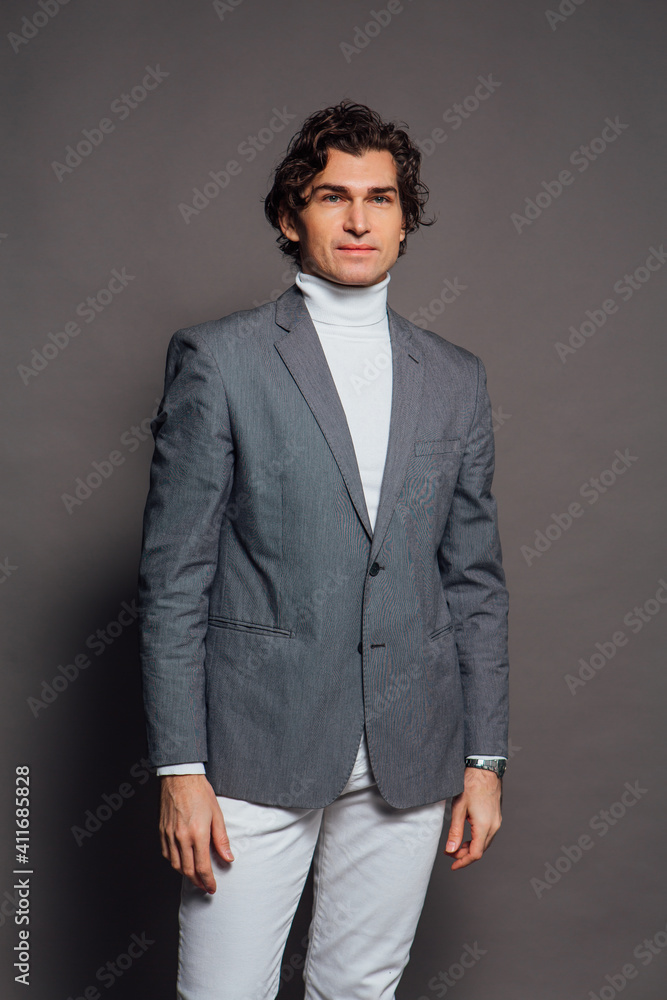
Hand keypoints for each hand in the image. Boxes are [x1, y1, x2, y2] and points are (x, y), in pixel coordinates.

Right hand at [159, 774, 233, 892]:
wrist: (181, 778)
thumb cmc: (200, 793)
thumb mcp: (217, 815)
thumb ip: (222, 839)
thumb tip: (228, 858)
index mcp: (197, 834)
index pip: (202, 867)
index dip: (208, 881)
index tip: (212, 888)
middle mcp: (181, 837)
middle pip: (188, 870)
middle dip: (197, 882)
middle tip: (205, 886)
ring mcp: (169, 835)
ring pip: (175, 864)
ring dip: (186, 874)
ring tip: (195, 876)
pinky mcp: (162, 831)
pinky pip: (166, 854)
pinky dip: (174, 862)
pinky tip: (182, 860)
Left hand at [444, 767, 501, 870]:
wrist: (484, 769)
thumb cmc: (471, 785)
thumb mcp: (458, 809)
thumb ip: (455, 832)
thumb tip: (451, 850)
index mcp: (484, 826)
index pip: (475, 854)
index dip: (463, 862)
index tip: (452, 865)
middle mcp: (494, 826)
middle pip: (480, 850)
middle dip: (465, 855)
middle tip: (450, 853)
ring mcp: (497, 821)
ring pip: (484, 842)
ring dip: (471, 847)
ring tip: (456, 845)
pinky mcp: (496, 816)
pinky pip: (487, 834)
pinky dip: (477, 839)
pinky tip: (467, 835)